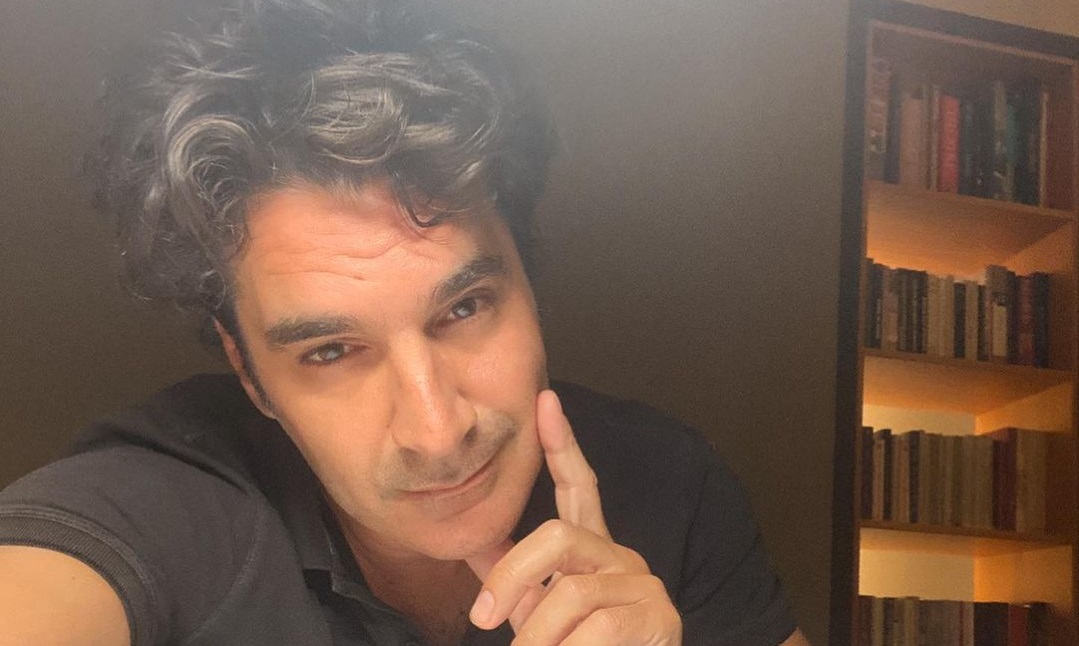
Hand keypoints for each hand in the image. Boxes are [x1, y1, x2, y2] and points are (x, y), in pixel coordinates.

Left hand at [465, 390, 681, 644]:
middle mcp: (620, 555)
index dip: (561, 445)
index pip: (578, 486)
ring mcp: (643, 583)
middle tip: (484, 619)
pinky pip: (601, 628)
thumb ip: (512, 573)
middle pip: (558, 534)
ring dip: (538, 636)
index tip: (545, 402)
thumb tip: (471, 540)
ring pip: (572, 592)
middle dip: (513, 574)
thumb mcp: (537, 609)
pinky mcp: (659, 616)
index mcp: (591, 550)